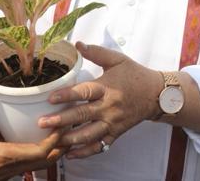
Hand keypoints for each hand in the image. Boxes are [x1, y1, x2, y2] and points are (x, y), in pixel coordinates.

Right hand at [0, 96, 61, 180]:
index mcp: (4, 156)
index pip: (40, 152)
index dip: (55, 139)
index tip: (63, 125)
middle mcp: (9, 168)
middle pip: (45, 161)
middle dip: (60, 147)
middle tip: (69, 130)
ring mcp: (5, 174)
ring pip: (35, 165)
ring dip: (49, 151)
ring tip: (57, 134)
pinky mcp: (0, 175)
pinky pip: (24, 166)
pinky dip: (34, 155)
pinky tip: (32, 142)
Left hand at [38, 43, 160, 158]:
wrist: (155, 95)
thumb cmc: (134, 75)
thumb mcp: (117, 60)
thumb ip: (96, 53)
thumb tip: (77, 44)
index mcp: (107, 88)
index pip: (85, 92)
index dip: (67, 95)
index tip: (50, 98)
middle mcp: (109, 107)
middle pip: (83, 115)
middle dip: (61, 120)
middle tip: (43, 123)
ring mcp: (112, 123)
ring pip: (89, 134)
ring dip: (70, 139)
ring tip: (53, 140)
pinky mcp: (115, 134)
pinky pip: (99, 146)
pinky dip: (84, 152)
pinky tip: (69, 154)